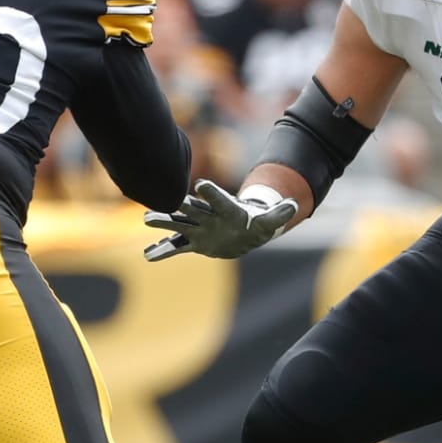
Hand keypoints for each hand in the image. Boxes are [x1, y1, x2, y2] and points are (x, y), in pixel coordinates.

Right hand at [143, 180, 297, 261]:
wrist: (243, 230)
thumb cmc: (257, 223)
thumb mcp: (270, 222)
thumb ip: (278, 214)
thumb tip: (294, 206)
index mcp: (227, 209)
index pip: (219, 200)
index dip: (211, 193)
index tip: (201, 186)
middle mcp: (210, 216)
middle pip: (193, 209)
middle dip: (180, 205)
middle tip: (168, 199)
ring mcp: (200, 229)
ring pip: (180, 224)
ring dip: (165, 222)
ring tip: (147, 219)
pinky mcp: (195, 242)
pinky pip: (178, 247)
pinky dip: (164, 251)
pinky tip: (148, 256)